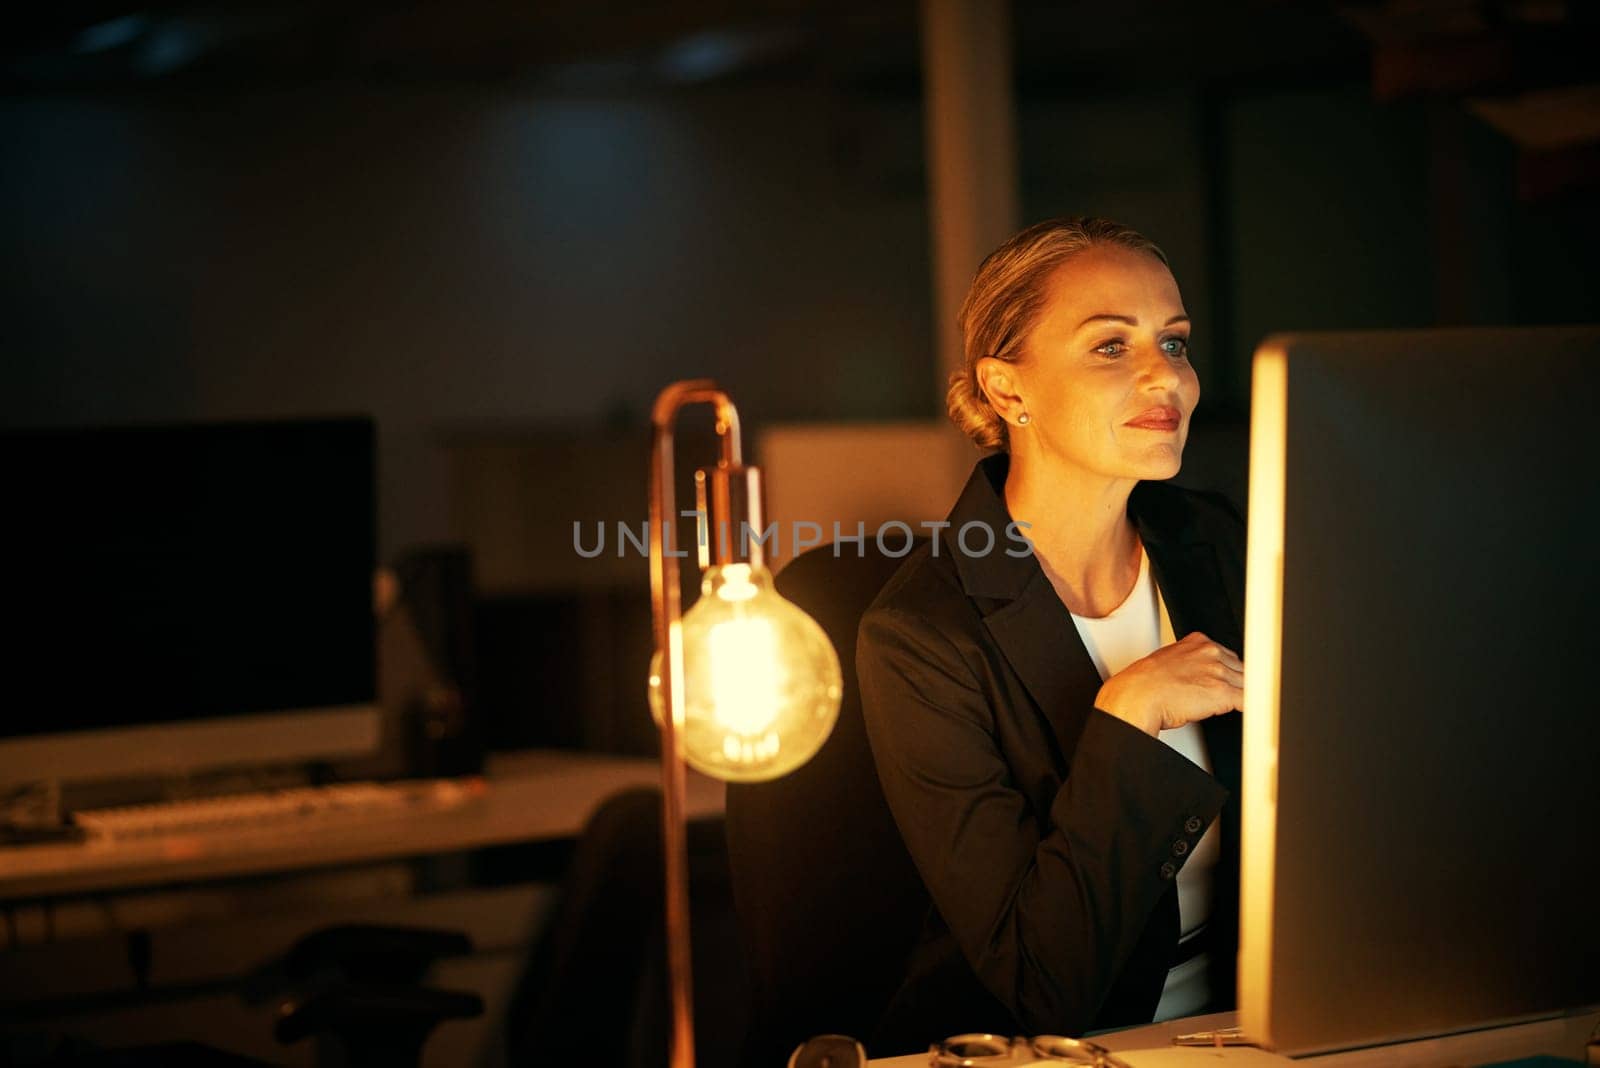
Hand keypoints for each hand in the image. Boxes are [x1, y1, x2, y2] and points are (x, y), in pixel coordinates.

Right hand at [1093, 631, 1242, 735]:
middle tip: (1228, 695)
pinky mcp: (1222, 693)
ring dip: (1241, 696)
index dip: (1229, 671)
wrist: (1138, 696)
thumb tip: (1198, 675)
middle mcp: (1210, 653)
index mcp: (1198, 642)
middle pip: (1241, 669)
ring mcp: (1217, 672)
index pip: (1228, 656)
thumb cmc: (1146, 684)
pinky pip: (1249, 700)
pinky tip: (1245, 713)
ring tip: (1232, 707)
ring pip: (1247, 684)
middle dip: (1236, 683)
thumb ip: (1190, 662)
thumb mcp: (1170, 660)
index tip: (1229, 680)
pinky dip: (1250, 708)